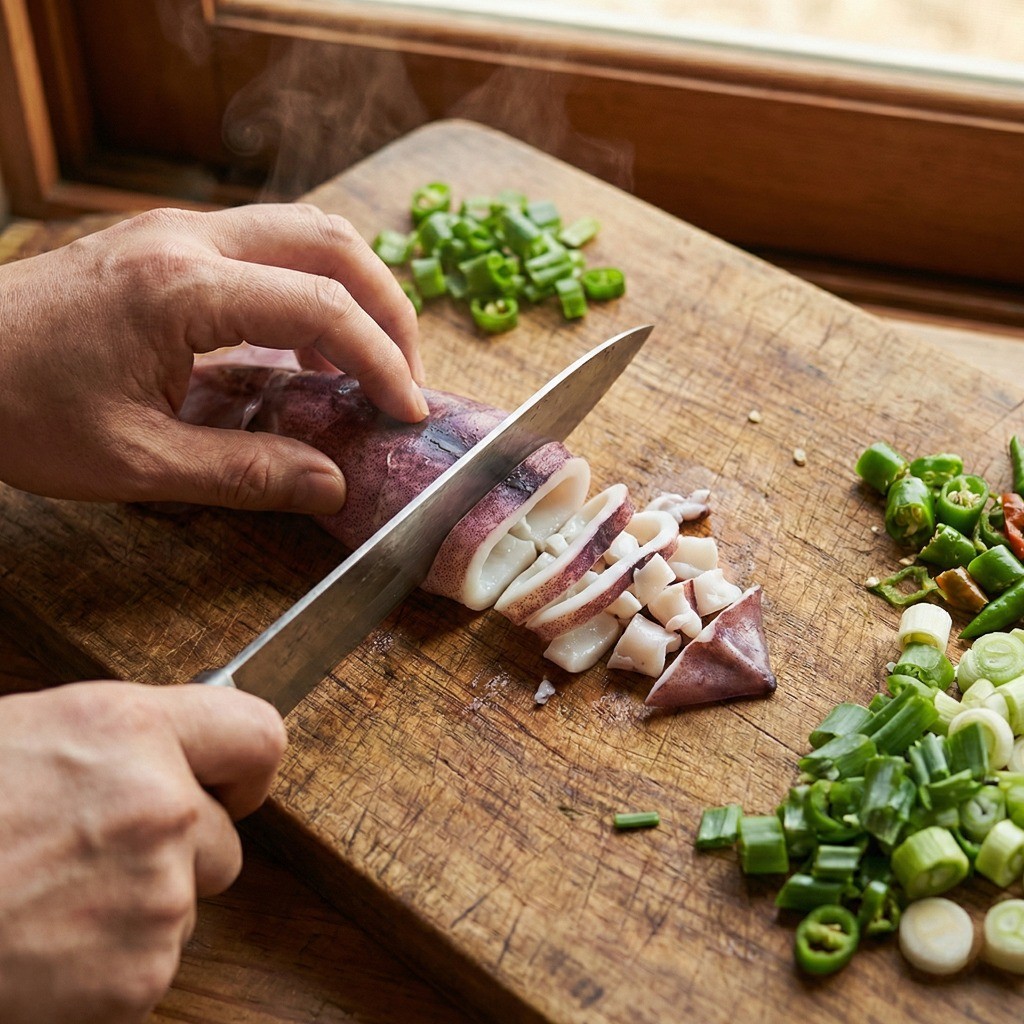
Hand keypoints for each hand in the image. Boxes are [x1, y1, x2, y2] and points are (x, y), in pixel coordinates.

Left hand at [0, 204, 426, 512]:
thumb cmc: (17, 406)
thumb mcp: (134, 462)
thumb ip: (243, 474)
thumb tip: (331, 486)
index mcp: (182, 289)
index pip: (321, 307)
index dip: (382, 361)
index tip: (408, 411)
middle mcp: (188, 240)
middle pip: (331, 241)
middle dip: (389, 308)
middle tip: (406, 377)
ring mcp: (177, 231)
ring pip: (305, 230)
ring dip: (354, 290)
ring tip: (367, 362)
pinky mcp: (168, 242)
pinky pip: (268, 244)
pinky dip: (311, 288)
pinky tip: (303, 346)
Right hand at [0, 681, 285, 1023]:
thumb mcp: (36, 735)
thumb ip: (127, 743)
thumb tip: (182, 756)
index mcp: (131, 733)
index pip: (258, 736)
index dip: (245, 768)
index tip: (231, 786)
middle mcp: (161, 807)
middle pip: (226, 839)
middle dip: (179, 851)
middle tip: (92, 857)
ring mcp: (156, 896)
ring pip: (187, 904)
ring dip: (138, 907)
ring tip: (50, 899)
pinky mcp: (138, 976)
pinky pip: (153, 963)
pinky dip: (112, 963)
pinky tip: (47, 943)